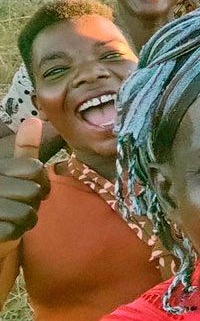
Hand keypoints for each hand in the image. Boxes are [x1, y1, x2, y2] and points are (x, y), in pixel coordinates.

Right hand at [0, 119, 49, 255]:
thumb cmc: (5, 200)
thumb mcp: (14, 172)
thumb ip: (24, 149)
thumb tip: (34, 120)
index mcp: (0, 168)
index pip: (34, 168)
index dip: (41, 181)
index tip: (34, 187)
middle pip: (32, 191)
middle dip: (32, 202)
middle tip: (19, 204)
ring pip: (26, 212)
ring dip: (25, 219)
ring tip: (12, 217)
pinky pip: (14, 230)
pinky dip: (15, 233)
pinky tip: (6, 229)